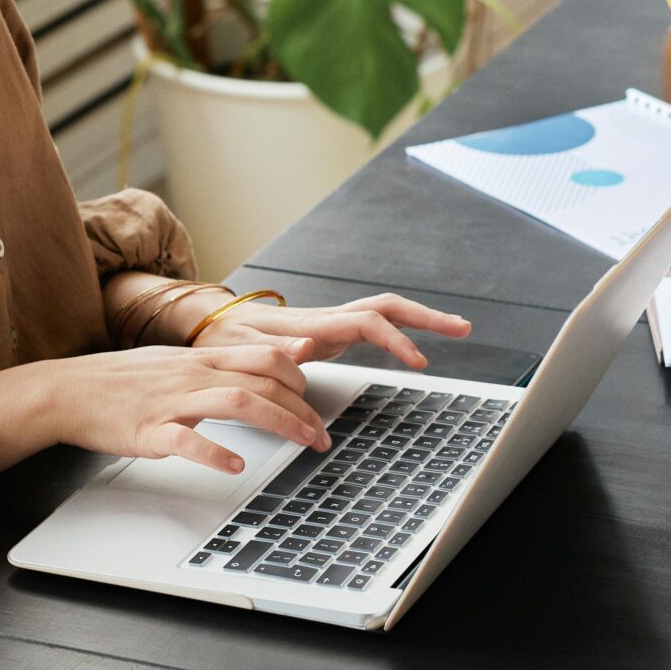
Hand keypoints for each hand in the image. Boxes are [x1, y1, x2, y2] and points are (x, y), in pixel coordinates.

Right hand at [0, 343, 328, 476]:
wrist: (68, 390)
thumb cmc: (122, 382)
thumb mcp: (175, 364)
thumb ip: (215, 366)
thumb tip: (255, 371)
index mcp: (201, 358)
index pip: (265, 356)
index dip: (300, 377)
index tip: (316, 401)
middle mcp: (193, 374)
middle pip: (263, 380)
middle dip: (303, 408)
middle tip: (324, 436)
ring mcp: (172, 401)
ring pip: (238, 400)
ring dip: (280, 421)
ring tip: (305, 443)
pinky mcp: (148, 430)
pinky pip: (186, 439)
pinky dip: (215, 451)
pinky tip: (236, 465)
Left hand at [194, 292, 473, 370]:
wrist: (208, 325)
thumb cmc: (222, 340)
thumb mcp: (240, 350)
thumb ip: (274, 352)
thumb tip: (306, 350)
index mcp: (313, 324)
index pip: (368, 323)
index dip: (397, 341)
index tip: (419, 362)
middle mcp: (328, 318)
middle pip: (389, 308)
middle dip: (427, 317)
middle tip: (463, 329)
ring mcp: (332, 324)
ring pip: (386, 313)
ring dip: (422, 320)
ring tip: (458, 329)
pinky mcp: (331, 332)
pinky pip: (374, 325)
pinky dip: (401, 329)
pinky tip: (417, 341)